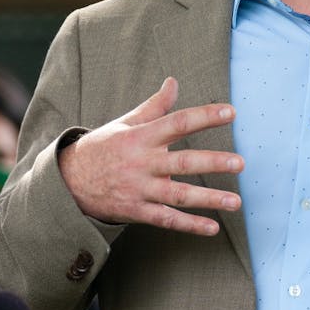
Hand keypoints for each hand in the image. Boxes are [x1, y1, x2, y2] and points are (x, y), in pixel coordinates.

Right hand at [57, 77, 243, 235]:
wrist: (68, 181)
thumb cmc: (103, 148)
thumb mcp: (125, 123)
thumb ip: (154, 106)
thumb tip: (173, 82)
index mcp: (141, 137)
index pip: (177, 123)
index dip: (204, 117)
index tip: (231, 113)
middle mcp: (142, 163)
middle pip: (182, 162)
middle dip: (213, 162)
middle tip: (240, 163)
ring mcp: (139, 189)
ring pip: (178, 195)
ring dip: (208, 199)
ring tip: (236, 202)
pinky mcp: (136, 211)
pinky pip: (166, 220)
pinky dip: (189, 225)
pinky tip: (212, 228)